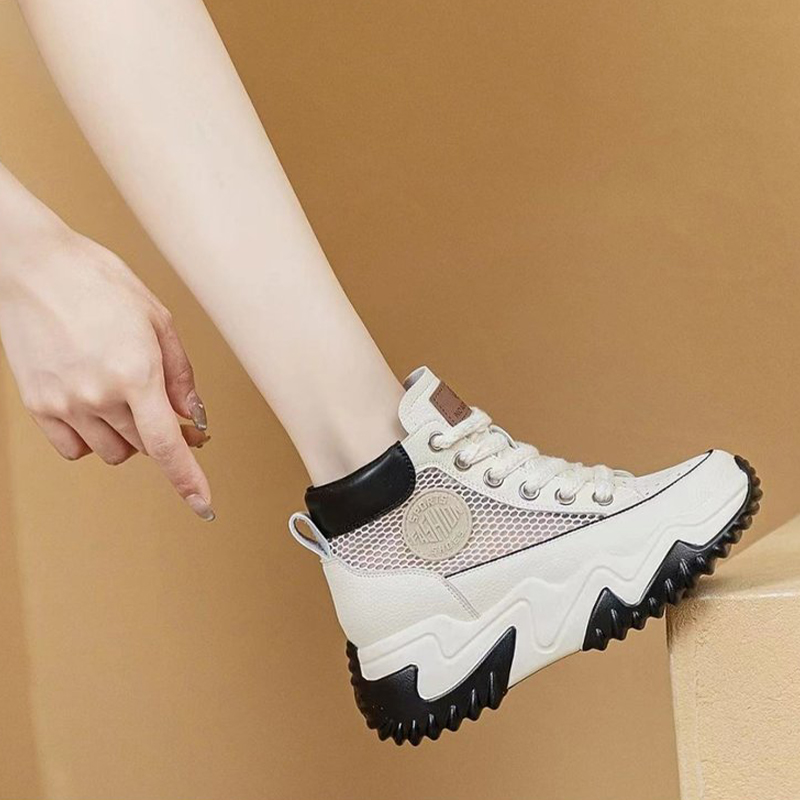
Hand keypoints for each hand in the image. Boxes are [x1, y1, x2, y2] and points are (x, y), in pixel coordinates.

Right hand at [0, 222, 214, 519]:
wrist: (33, 266)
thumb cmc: (99, 282)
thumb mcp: (158, 320)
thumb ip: (180, 376)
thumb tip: (193, 416)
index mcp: (136, 373)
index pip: (166, 445)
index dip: (188, 479)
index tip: (203, 504)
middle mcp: (99, 395)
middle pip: (144, 447)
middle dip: (165, 436)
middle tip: (172, 413)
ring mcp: (64, 403)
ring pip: (112, 452)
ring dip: (129, 437)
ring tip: (126, 399)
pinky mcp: (37, 405)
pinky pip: (75, 449)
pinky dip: (92, 438)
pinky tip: (96, 409)